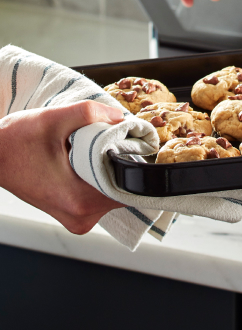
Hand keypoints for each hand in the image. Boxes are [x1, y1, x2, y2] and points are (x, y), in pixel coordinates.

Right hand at [0, 101, 124, 234]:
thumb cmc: (15, 141)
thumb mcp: (53, 118)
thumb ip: (89, 113)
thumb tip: (120, 118)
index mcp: (80, 201)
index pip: (130, 187)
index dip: (134, 162)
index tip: (129, 145)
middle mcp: (80, 217)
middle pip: (124, 190)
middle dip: (122, 165)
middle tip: (109, 144)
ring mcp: (76, 219)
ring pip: (113, 194)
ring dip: (110, 172)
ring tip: (93, 153)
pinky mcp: (72, 214)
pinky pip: (100, 197)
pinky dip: (100, 179)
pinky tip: (88, 163)